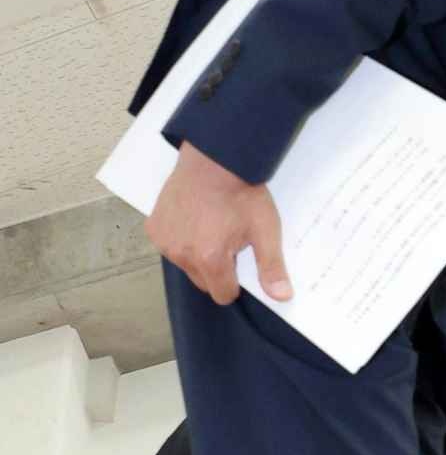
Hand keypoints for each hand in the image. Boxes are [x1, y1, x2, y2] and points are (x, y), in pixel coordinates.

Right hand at [145, 141, 292, 306]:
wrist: (214, 158)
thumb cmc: (241, 193)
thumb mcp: (265, 230)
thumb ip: (272, 267)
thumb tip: (282, 297)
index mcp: (209, 259)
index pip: (223, 294)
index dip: (236, 282)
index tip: (240, 260)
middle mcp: (181, 254)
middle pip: (203, 282)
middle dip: (217, 269)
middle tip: (228, 240)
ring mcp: (164, 241)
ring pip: (186, 265)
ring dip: (197, 255)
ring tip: (211, 227)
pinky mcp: (154, 227)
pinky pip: (170, 246)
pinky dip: (181, 239)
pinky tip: (194, 219)